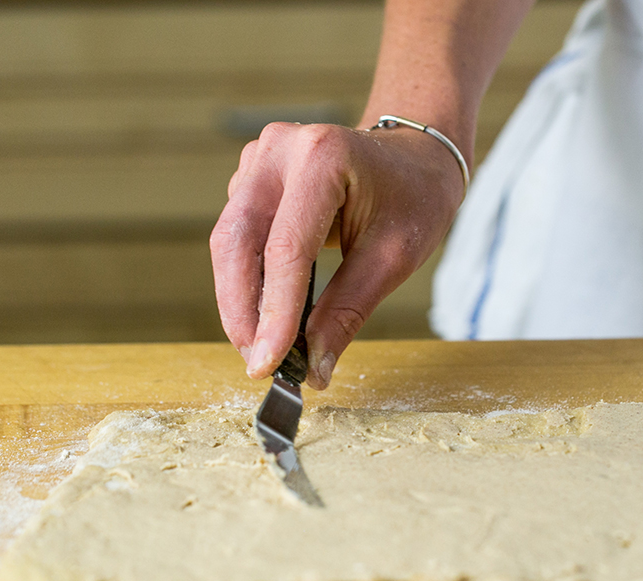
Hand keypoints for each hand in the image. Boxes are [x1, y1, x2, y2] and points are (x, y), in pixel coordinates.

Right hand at [210, 121, 464, 388]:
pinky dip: (246, 279)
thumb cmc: (413, 199)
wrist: (414, 158)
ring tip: (262, 346)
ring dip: (239, 299)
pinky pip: (235, 234)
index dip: (275, 312)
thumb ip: (348, 312)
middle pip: (237, 240)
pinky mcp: (251, 175)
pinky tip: (266, 311)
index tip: (270, 363)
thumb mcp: (393, 258)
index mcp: (323, 157)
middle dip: (242, 311)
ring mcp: (260, 157)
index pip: (286, 248)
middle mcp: (281, 149)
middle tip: (257, 363)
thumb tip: (314, 369)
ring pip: (228, 240)